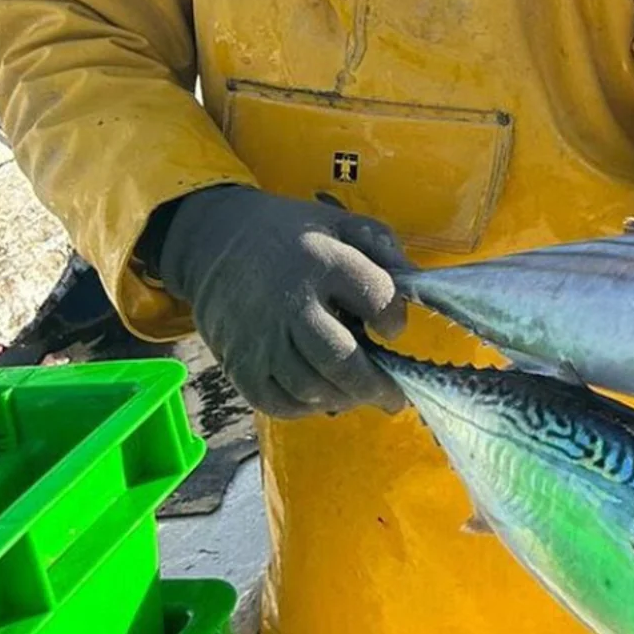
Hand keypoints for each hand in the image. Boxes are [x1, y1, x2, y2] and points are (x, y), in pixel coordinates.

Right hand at [156, 185, 408, 418]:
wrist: (216, 241)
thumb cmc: (294, 236)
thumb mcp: (343, 225)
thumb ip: (384, 250)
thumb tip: (417, 287)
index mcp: (324, 262)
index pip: (377, 299)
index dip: (394, 320)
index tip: (393, 328)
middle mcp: (291, 303)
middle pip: (341, 361)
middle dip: (377, 385)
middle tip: (396, 396)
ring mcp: (262, 338)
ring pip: (312, 389)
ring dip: (345, 398)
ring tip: (360, 393)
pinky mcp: (239, 363)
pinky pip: (278, 404)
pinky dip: (308, 408)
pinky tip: (323, 395)